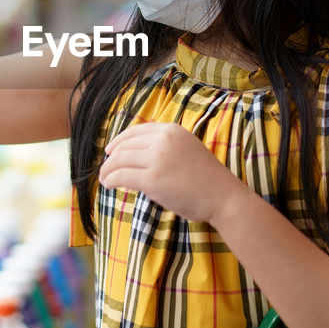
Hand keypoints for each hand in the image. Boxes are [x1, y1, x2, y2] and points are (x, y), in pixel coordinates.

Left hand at [98, 122, 247, 224]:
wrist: (224, 197)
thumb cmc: (207, 180)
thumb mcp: (187, 150)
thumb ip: (166, 148)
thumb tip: (137, 154)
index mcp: (172, 130)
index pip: (137, 130)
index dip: (119, 140)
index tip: (110, 150)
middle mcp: (164, 140)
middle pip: (125, 145)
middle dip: (111, 158)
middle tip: (105, 169)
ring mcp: (158, 159)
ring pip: (120, 160)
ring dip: (108, 170)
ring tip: (104, 179)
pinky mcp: (153, 179)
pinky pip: (122, 176)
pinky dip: (111, 180)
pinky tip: (108, 186)